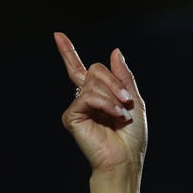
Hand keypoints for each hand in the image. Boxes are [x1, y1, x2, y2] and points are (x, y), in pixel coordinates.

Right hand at [54, 31, 147, 192]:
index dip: (68, 52)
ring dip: (114, 95)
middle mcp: (85, 98)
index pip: (80, 70)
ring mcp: (78, 107)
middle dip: (115, 82)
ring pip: (92, 81)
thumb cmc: (132, 135)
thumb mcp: (134, 100)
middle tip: (127, 100)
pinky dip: (105, 103)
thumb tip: (114, 52)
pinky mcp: (71, 116)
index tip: (58, 35)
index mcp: (99, 94)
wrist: (126, 158)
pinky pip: (87, 96)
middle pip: (94, 69)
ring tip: (122, 112)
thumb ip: (124, 76)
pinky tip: (114, 115)